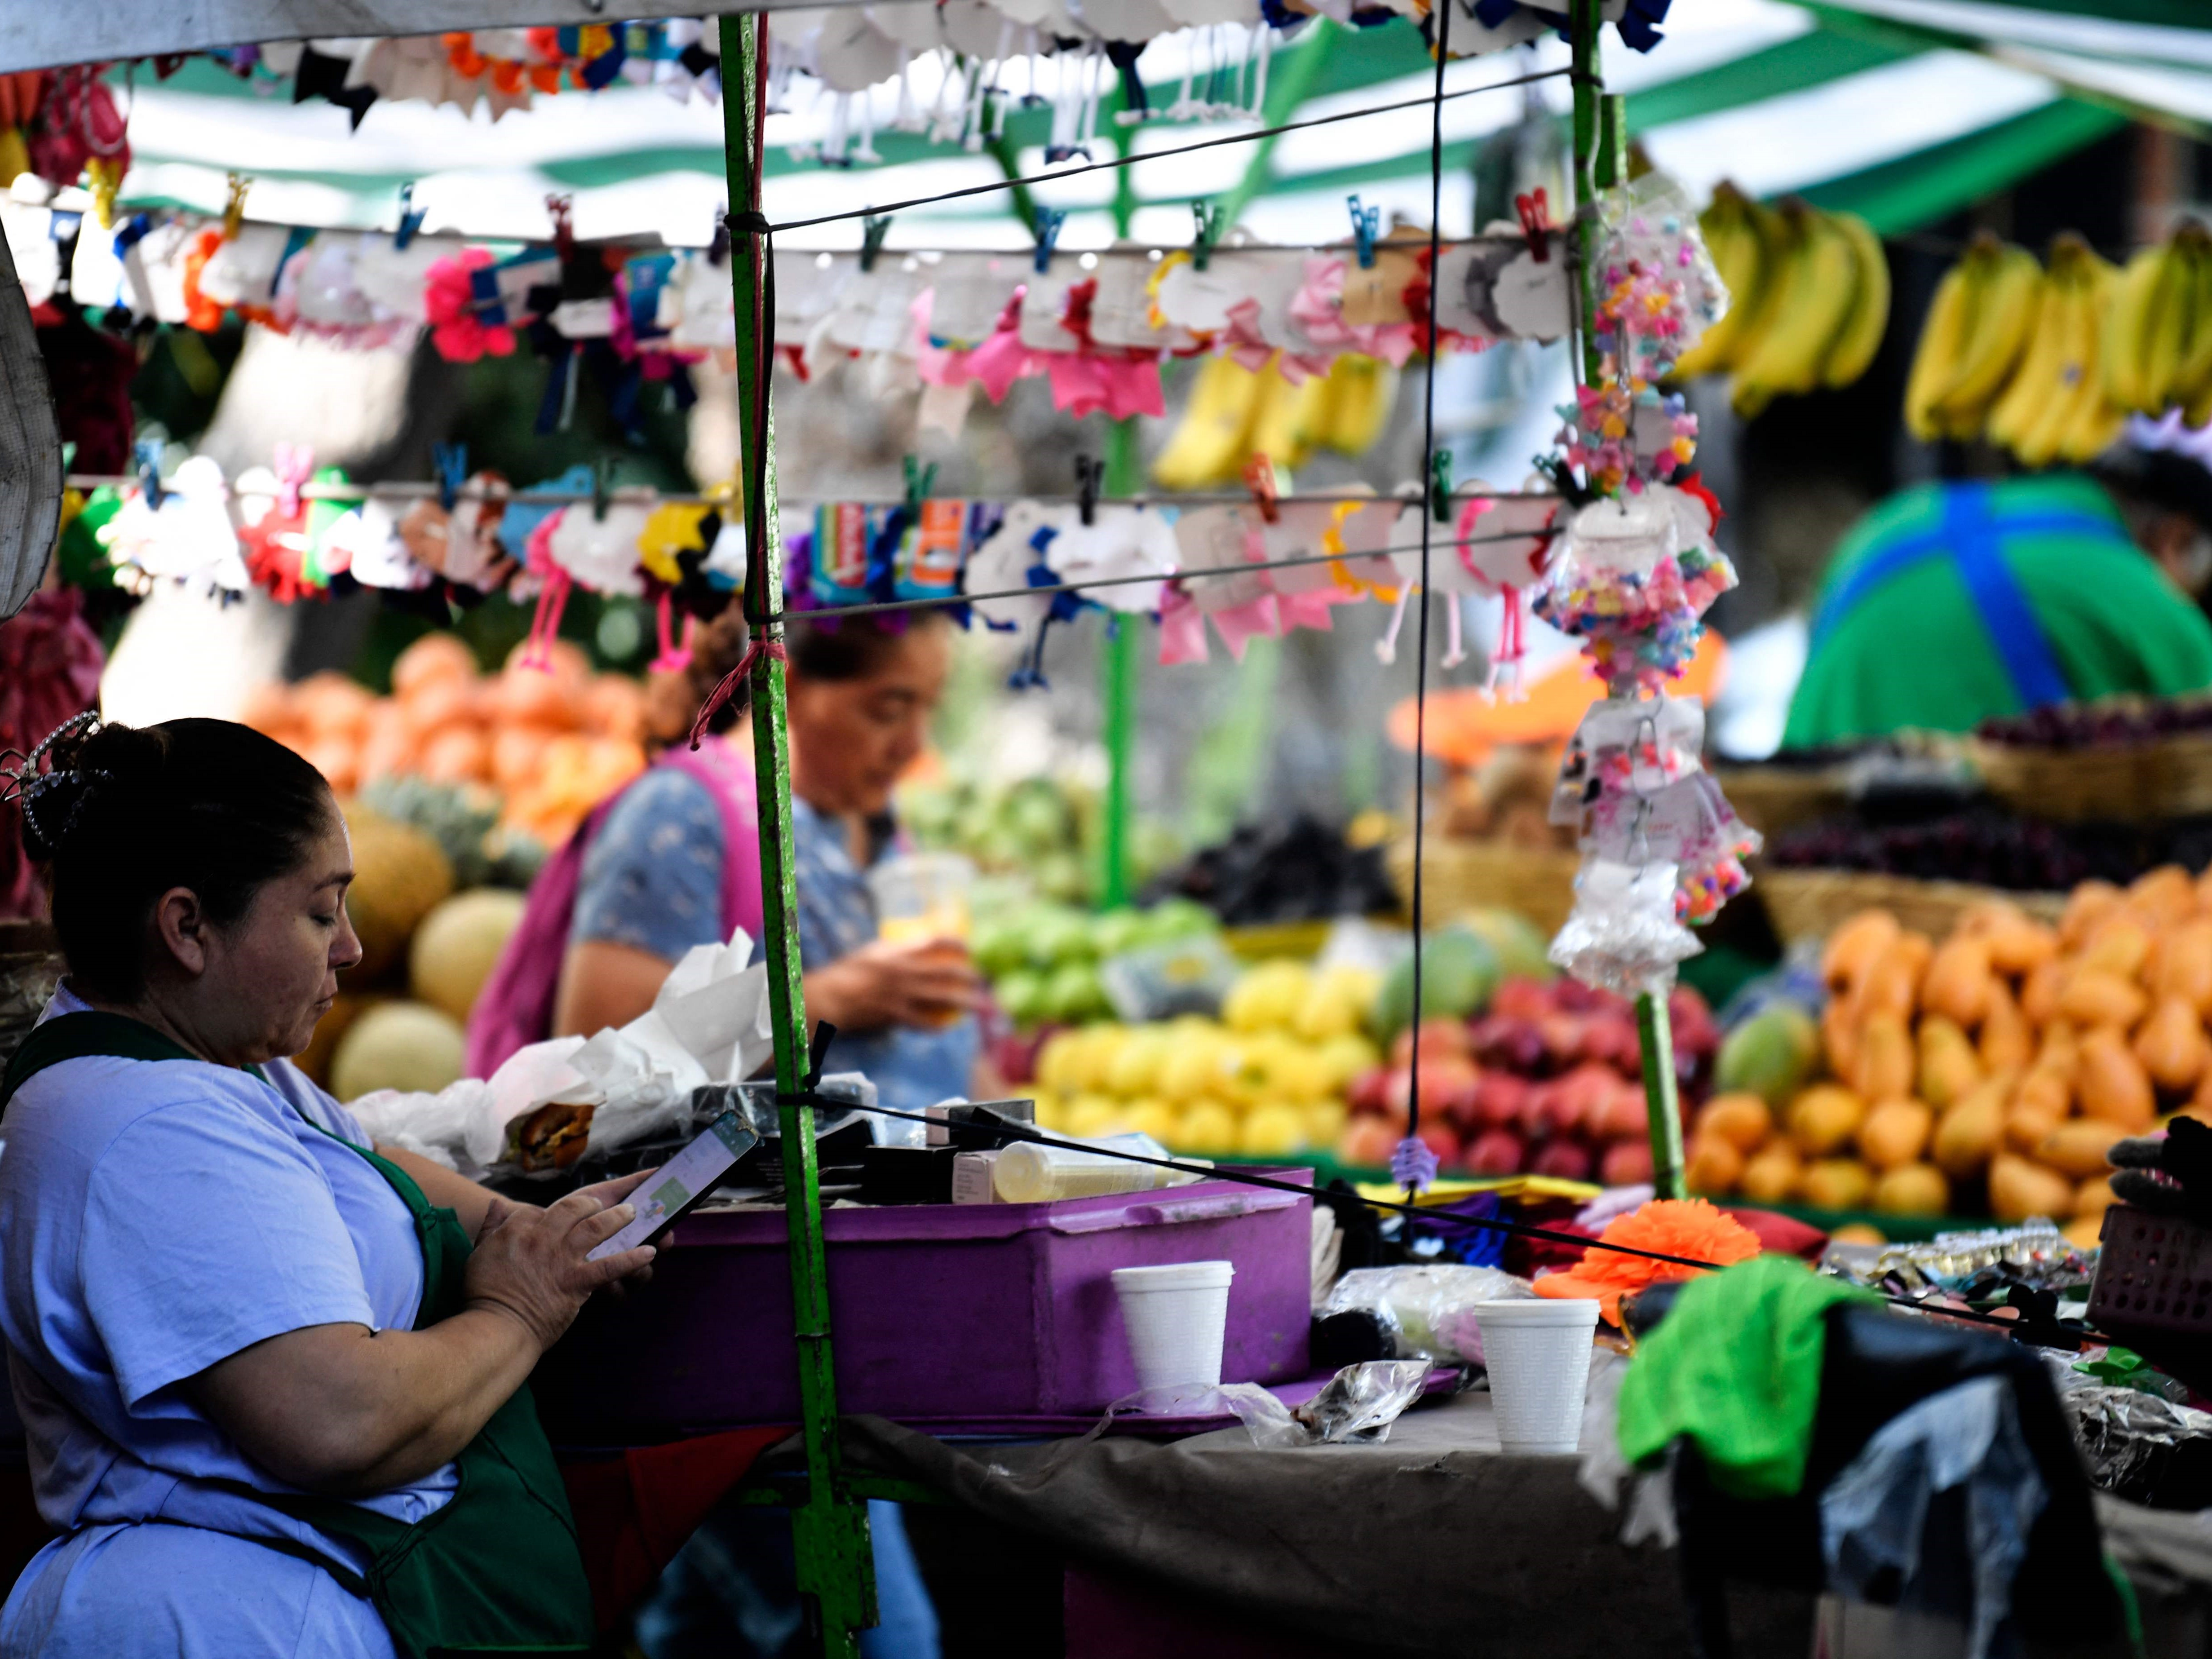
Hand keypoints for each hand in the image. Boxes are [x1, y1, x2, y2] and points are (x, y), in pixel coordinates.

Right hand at [463, 1188, 654, 1350]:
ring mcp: (562, 1259)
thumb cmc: (484, 1294)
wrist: (496, 1327)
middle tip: (601, 1204)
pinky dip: (632, 1259)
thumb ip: (490, 1226)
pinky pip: (610, 1267)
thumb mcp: (479, 1252)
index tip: (558, 1217)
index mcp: (517, 1229)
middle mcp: (542, 1238)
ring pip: (596, 1229)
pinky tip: (649, 1253)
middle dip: (589, 1203)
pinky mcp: (576, 1282)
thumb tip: (497, 1203)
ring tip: (632, 1212)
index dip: (550, 1212)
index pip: (539, 1209)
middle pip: (572, 1209)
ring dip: (617, 1218)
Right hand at [805, 938, 981, 1032]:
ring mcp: (901, 995)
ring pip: (942, 999)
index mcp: (897, 952)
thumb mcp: (871, 952)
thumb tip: (914, 945)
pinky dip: (937, 1025)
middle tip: (980, 978)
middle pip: (946, 973)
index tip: (967, 948)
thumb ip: (893, 950)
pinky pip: (923, 1022)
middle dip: (968, 976)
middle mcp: (903, 973)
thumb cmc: (847, 972)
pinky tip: (946, 1026)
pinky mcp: (895, 1015)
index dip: (956, 943)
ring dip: (963, 1002)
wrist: (829, 998)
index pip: (935, 941)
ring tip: (978, 1004)